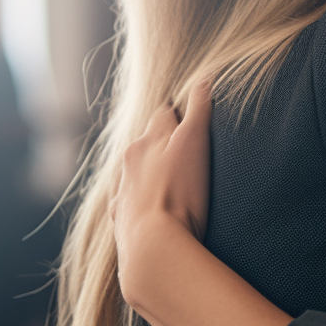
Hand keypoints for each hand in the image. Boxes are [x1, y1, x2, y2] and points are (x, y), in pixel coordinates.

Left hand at [114, 81, 212, 304]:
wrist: (153, 247)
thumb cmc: (179, 193)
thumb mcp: (195, 143)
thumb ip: (199, 109)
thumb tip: (203, 78)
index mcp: (149, 140)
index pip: (163, 114)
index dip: (178, 114)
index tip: (190, 120)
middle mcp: (130, 162)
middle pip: (145, 141)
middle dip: (161, 142)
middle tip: (184, 152)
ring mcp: (123, 191)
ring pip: (135, 172)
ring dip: (149, 173)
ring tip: (171, 184)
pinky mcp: (122, 219)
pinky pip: (129, 202)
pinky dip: (140, 202)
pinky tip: (155, 212)